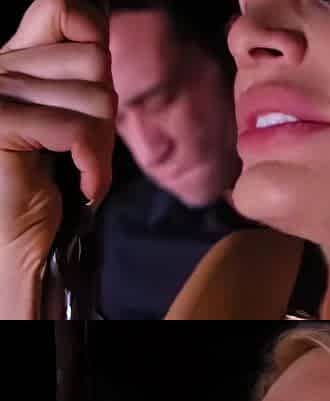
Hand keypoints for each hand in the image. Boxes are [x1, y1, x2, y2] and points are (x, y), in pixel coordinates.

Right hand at [0, 0, 115, 269]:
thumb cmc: (54, 181)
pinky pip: (78, 130)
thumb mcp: (73, 115)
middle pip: (95, 63)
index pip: (62, 9)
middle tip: (88, 149)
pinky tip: (85, 183)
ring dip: (102, 145)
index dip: (93, 33)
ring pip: (96, 98)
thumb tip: (98, 18)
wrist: (29, 240)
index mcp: (15, 59)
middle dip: (107, 115)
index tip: (99, 75)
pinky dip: (95, 165)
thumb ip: (80, 71)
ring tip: (83, 167)